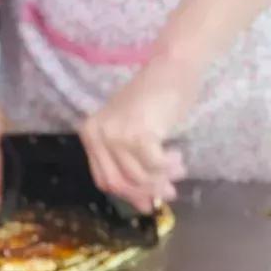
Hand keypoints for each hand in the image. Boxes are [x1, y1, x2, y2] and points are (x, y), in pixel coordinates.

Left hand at [79, 58, 196, 212]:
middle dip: (146, 193)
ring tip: (179, 169)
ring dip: (163, 179)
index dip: (128, 195)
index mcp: (90, 134)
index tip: (149, 202)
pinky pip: (154, 167)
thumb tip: (146, 204)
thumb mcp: (133, 132)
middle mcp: (97, 135)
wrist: (172, 67)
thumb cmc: (155, 97)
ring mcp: (115, 134)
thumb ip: (132, 165)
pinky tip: (177, 158)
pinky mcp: (137, 134)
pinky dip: (168, 168)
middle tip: (170, 192)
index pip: (104, 179)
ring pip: (138, 177)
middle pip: (118, 183)